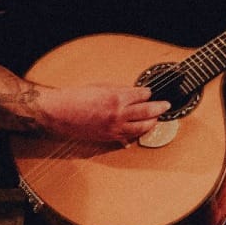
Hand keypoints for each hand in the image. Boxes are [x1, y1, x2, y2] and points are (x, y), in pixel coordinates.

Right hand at [36, 84, 170, 144]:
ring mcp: (115, 128)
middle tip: (165, 105)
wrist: (59, 113)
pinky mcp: (109, 137)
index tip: (150, 92)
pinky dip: (136, 133)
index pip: (140, 95)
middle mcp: (118, 115)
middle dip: (159, 108)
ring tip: (156, 119)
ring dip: (152, 122)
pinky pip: (128, 137)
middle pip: (147, 112)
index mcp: (116, 98)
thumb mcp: (98, 87)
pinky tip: (140, 131)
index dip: (147, 93)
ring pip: (141, 128)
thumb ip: (117, 90)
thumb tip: (130, 93)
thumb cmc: (74, 98)